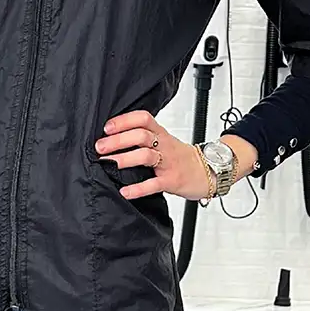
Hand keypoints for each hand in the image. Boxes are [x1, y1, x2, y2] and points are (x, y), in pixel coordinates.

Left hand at [94, 110, 219, 201]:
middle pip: (141, 135)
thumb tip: (114, 138)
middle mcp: (164, 145)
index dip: (124, 120)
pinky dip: (138, 189)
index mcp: (161, 134)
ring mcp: (169, 163)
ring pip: (146, 155)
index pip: (143, 118)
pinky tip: (125, 191)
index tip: (107, 127)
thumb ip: (146, 138)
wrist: (209, 172)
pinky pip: (154, 183)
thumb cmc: (182, 158)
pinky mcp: (172, 181)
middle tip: (100, 147)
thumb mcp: (166, 142)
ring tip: (108, 164)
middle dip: (118, 140)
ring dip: (125, 159)